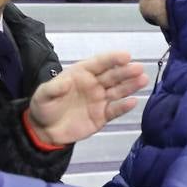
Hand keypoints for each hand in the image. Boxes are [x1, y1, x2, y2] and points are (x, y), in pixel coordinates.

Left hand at [25, 51, 147, 144]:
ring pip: (118, 91)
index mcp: (81, 73)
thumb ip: (54, 88)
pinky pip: (115, 110)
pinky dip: (124, 107)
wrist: (44, 131)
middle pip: (112, 76)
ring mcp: (99, 100)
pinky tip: (133, 101)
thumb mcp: (43, 95)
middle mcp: (93, 84)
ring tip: (143, 79)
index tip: (126, 56)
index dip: (112, 59)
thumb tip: (66, 81)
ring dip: (130, 85)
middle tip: (139, 68)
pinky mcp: (102, 116)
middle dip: (126, 71)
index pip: (99, 63)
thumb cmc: (43, 107)